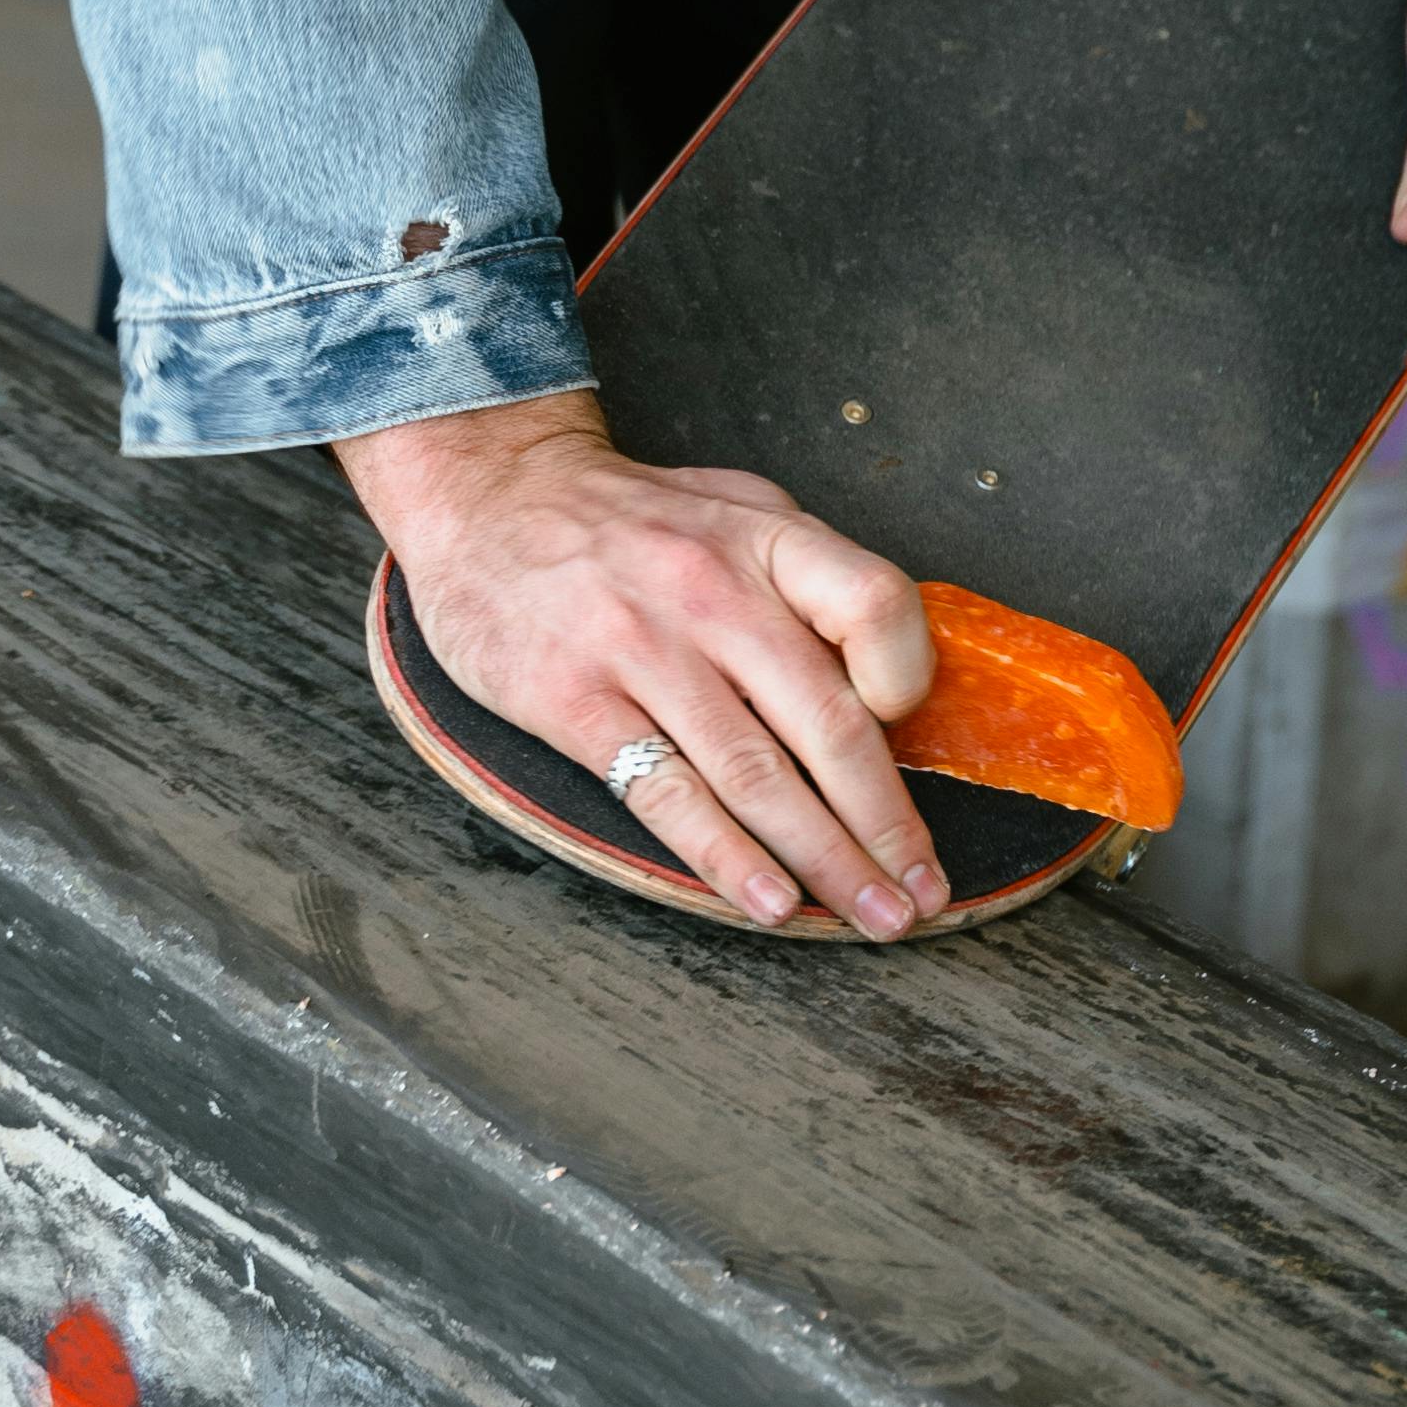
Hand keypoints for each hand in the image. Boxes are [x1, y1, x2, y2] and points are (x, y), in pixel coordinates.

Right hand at [343, 392, 949, 938]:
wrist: (484, 492)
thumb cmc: (626, 518)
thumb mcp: (733, 507)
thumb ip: (806, 579)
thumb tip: (885, 682)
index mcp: (765, 539)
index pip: (874, 604)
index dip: (908, 677)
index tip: (913, 734)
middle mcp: (711, 591)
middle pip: (827, 723)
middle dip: (886, 825)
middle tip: (922, 895)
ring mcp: (640, 648)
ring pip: (755, 775)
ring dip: (824, 859)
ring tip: (869, 914)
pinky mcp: (573, 701)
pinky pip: (665, 795)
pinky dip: (725, 858)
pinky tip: (768, 901)